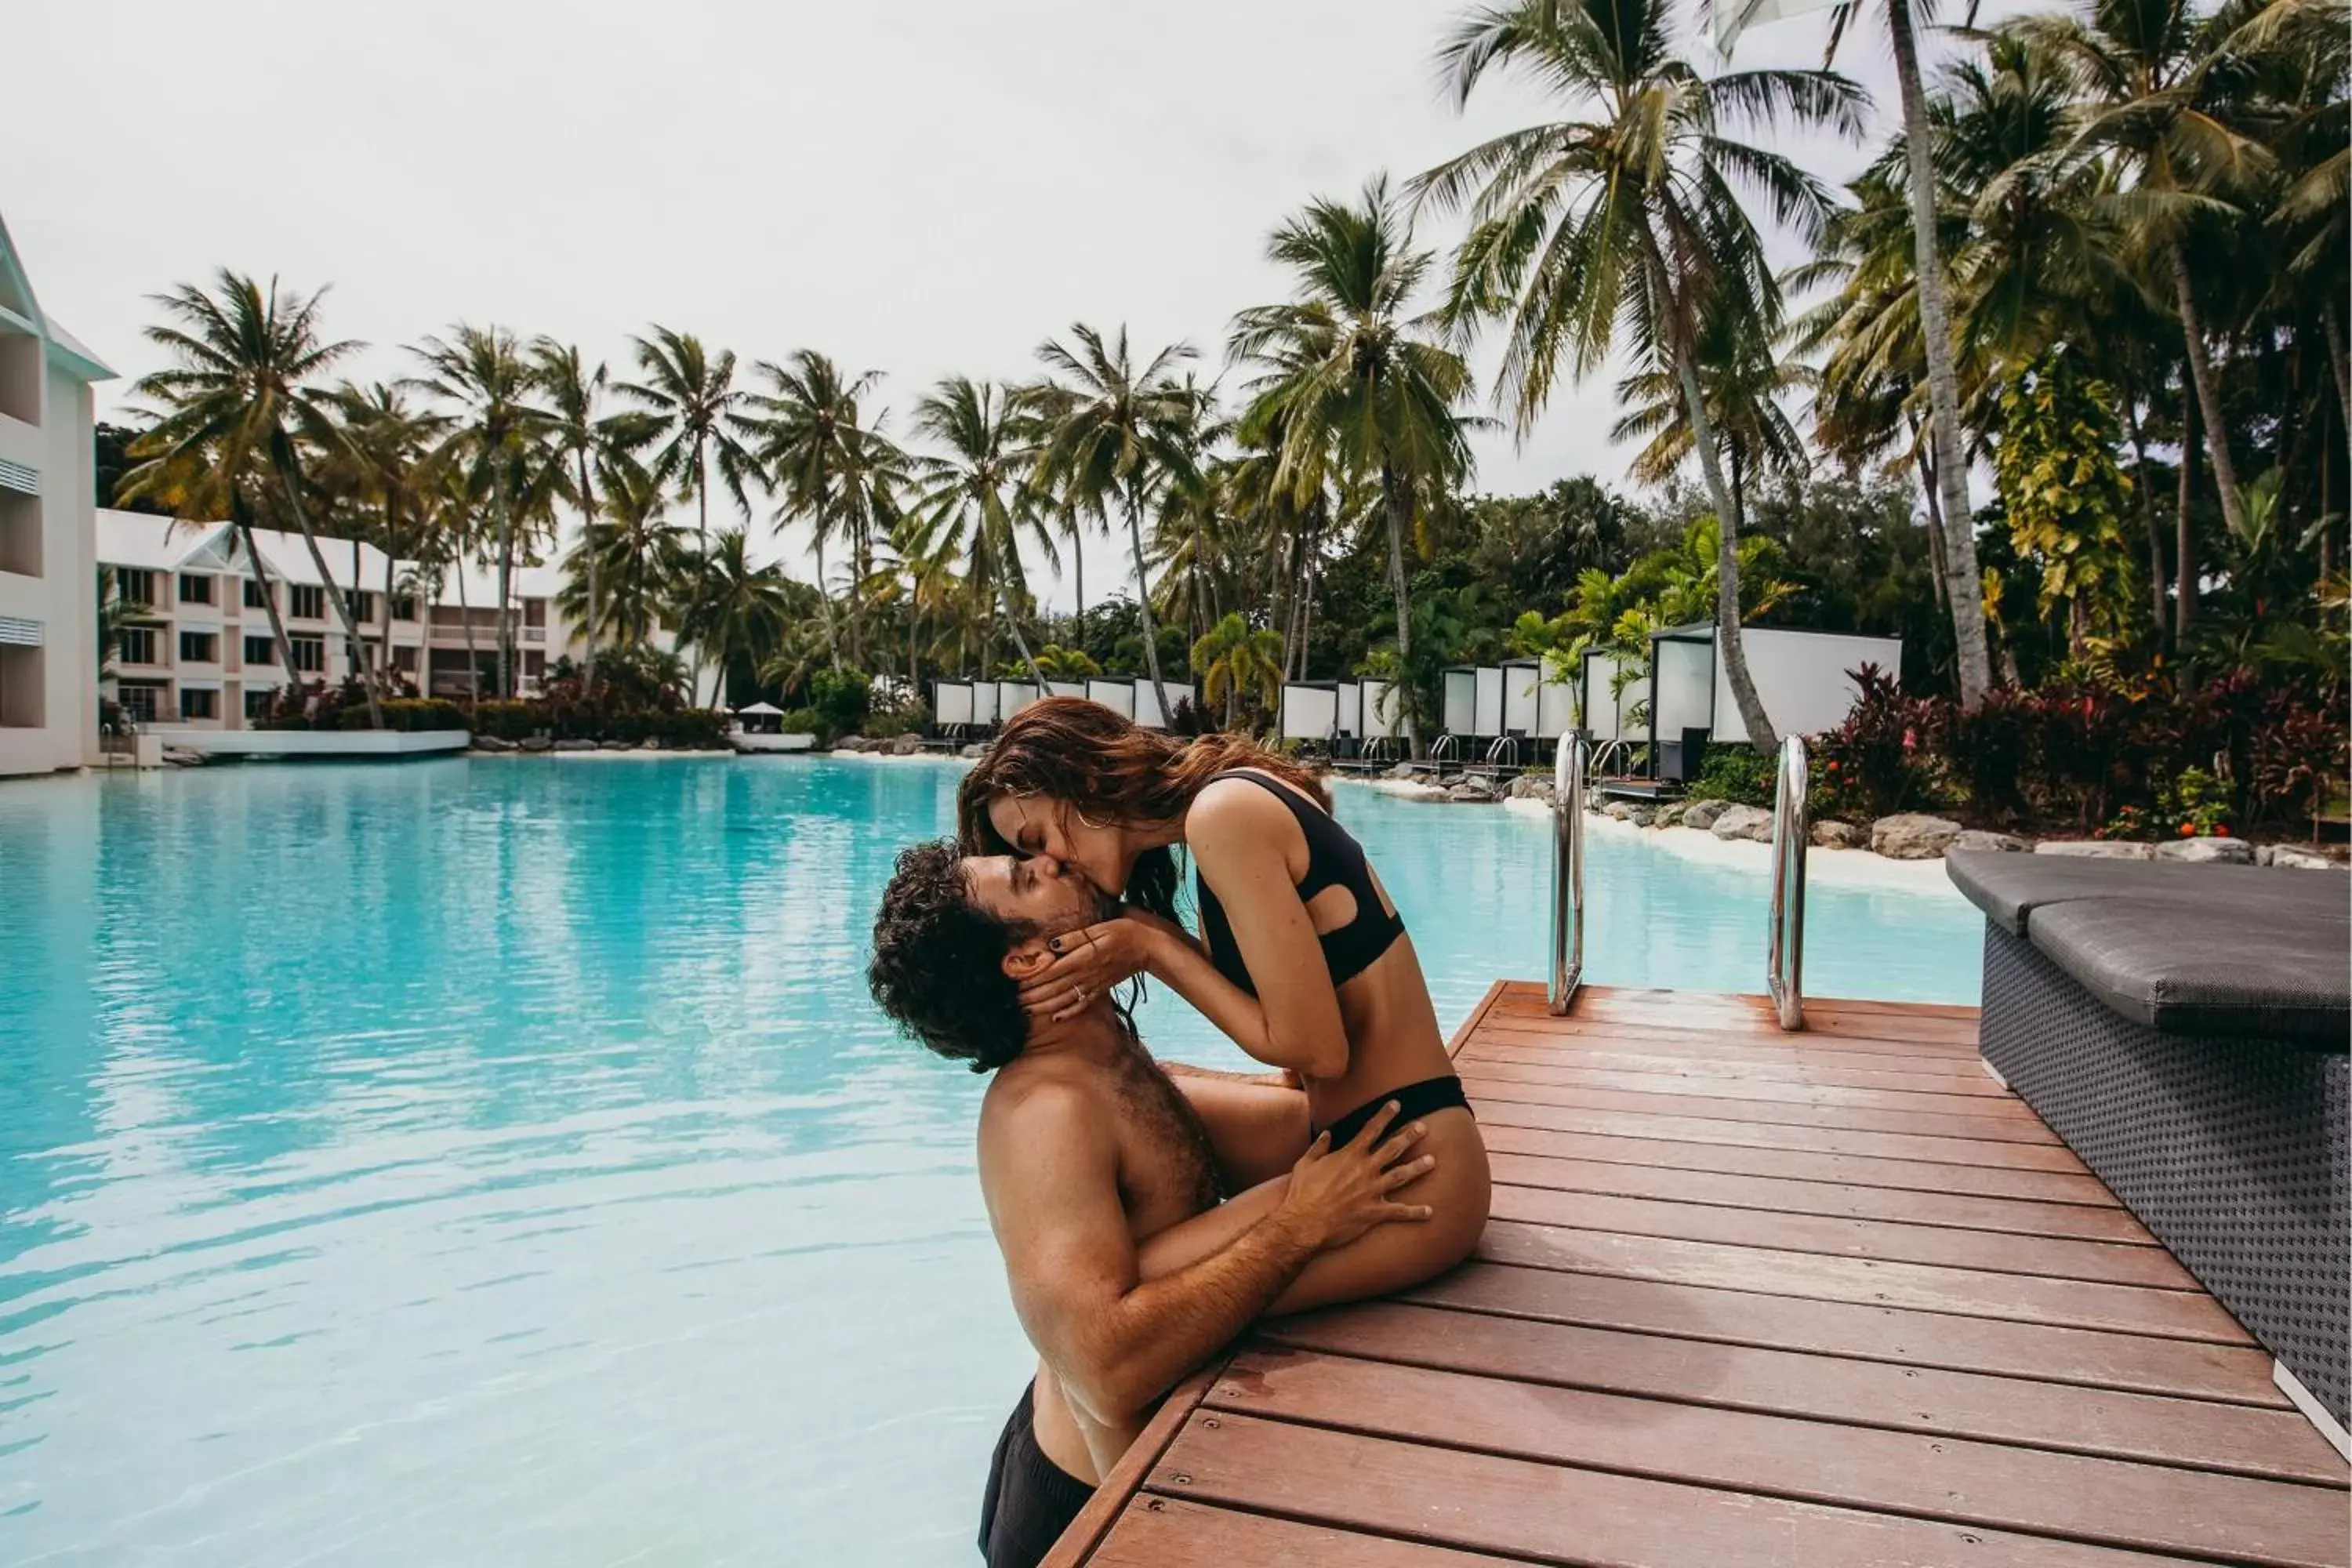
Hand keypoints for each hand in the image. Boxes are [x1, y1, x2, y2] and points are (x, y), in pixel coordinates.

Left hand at [1018, 914, 1159, 1021]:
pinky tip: (1056, 1018)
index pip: (1052, 971)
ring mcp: (1094, 984)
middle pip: (1054, 988)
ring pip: (1065, 999)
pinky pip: (1083, 1004)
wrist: (1148, 947)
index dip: (1033, 978)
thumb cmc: (1124, 931)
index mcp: (1083, 957)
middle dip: (1033, 996)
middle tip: (1013, 1001)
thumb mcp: (1100, 927)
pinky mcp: (1101, 989)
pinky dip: (1069, 1012)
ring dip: (1044, 1006)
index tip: (1016, 982)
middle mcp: (1086, 974)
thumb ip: (1075, 937)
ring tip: (1026, 1010)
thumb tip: (1052, 944)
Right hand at [1274, 1102, 1435, 1249]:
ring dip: (1418, 1167)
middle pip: (1393, 1148)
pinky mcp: (1375, 1212)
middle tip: (1424, 1127)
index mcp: (1349, 1155)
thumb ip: (1318, 1147)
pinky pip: (1400, 1212)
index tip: (1397, 1104)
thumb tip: (1327, 1134)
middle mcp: (1365, 1169)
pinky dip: (1416, 1212)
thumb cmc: (1302, 1193)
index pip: (1371, 1129)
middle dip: (1409, 1136)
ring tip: (1432, 1161)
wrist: (1303, 1222)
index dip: (1385, 1115)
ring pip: (1401, 1175)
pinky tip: (1430, 1211)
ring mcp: (1372, 1191)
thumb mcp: (1305, 1164)